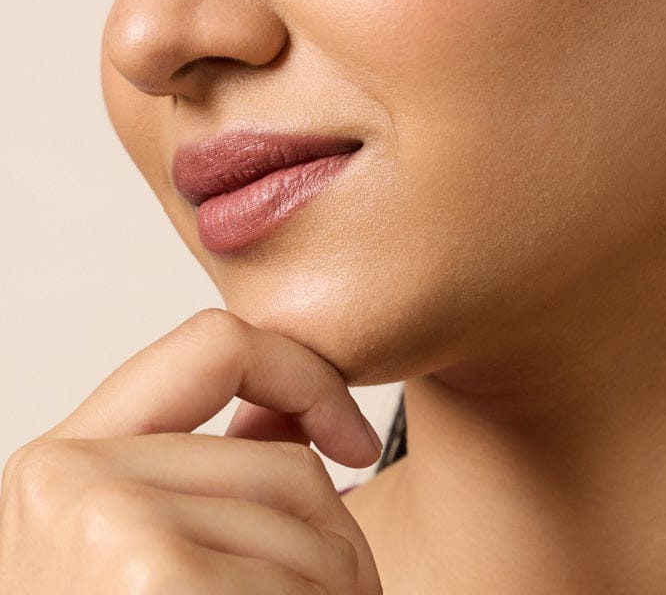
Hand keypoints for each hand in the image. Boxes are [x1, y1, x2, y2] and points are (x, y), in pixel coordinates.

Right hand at [0, 309, 383, 593]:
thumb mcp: (145, 561)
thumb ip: (203, 486)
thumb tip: (309, 425)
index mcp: (62, 467)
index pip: (212, 345)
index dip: (304, 375)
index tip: (352, 440)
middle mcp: (63, 478)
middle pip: (285, 465)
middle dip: (338, 544)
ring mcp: (100, 524)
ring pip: (312, 522)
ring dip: (337, 594)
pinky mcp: (148, 576)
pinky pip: (303, 581)